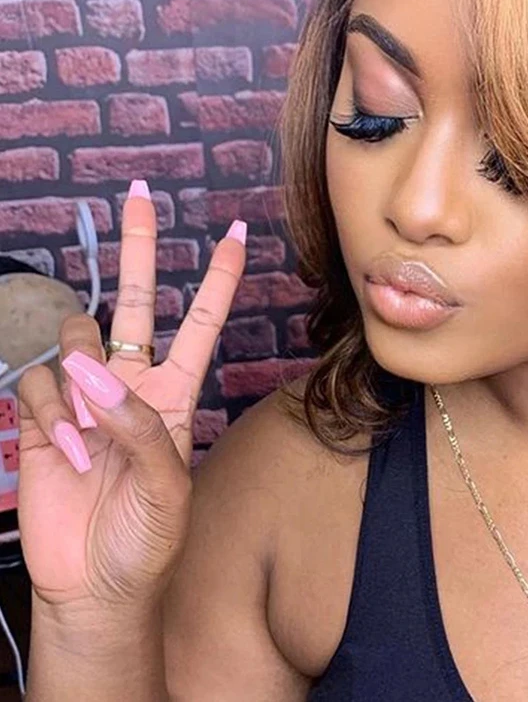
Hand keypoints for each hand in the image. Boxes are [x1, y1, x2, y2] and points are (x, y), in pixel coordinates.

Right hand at [16, 180, 246, 621]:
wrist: (94, 585)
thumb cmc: (147, 539)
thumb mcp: (169, 487)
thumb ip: (140, 427)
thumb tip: (94, 373)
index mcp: (176, 394)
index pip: (200, 322)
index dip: (217, 279)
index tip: (235, 233)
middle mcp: (131, 383)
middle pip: (132, 300)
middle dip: (137, 248)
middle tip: (138, 196)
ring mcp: (84, 397)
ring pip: (75, 338)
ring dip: (82, 378)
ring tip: (93, 436)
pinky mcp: (43, 418)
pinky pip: (38, 385)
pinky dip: (53, 416)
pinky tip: (70, 456)